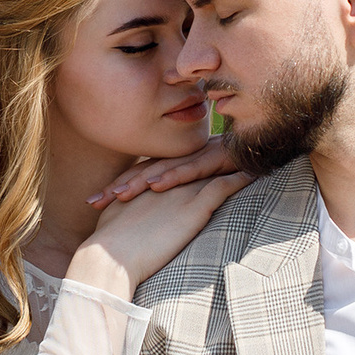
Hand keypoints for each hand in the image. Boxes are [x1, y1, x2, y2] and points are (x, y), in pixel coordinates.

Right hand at [68, 168, 248, 297]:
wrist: (111, 258)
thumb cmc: (109, 249)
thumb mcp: (115, 220)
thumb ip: (125, 212)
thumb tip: (124, 218)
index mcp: (148, 185)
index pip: (174, 169)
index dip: (189, 164)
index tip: (203, 161)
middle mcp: (166, 183)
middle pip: (196, 163)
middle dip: (214, 156)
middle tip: (233, 148)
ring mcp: (181, 193)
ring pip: (213, 171)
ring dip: (232, 163)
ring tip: (250, 156)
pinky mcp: (194, 208)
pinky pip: (223, 188)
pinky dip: (240, 180)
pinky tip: (255, 175)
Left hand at [89, 137, 241, 207]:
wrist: (261, 146)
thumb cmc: (231, 166)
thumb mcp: (202, 182)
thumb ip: (181, 189)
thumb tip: (157, 208)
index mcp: (175, 163)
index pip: (140, 176)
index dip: (117, 187)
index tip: (93, 203)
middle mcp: (181, 158)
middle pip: (144, 173)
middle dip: (119, 187)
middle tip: (95, 202)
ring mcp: (197, 157)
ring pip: (163, 170)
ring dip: (140, 182)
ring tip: (119, 195)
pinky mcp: (215, 160)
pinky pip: (192, 169)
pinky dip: (173, 177)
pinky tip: (157, 185)